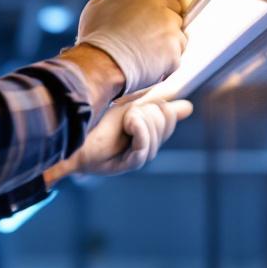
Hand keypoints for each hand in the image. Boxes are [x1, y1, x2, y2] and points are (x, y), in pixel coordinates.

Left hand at [46, 97, 193, 182]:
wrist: (77, 140)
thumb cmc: (99, 124)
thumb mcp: (130, 108)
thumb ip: (156, 105)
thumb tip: (188, 107)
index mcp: (151, 132)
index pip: (170, 115)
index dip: (158, 105)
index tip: (137, 105)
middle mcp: (150, 145)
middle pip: (165, 119)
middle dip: (146, 110)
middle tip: (126, 116)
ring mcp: (143, 155)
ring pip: (155, 128)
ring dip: (137, 118)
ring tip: (123, 122)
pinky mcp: (133, 162)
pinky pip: (145, 141)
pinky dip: (138, 129)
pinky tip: (128, 126)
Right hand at [75, 0, 186, 95]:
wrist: (103, 62)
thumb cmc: (96, 37)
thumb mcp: (94, 8)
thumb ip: (109, 0)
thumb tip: (110, 2)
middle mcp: (156, 4)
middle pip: (171, 7)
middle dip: (162, 17)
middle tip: (145, 33)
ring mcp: (169, 27)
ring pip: (177, 33)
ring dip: (167, 40)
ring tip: (146, 53)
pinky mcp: (175, 50)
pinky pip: (175, 55)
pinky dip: (165, 60)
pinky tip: (149, 64)